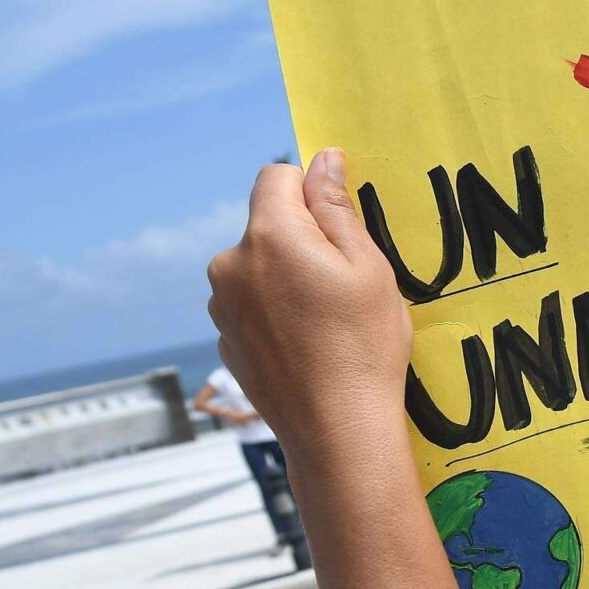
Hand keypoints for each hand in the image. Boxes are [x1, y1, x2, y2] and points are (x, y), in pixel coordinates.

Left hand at [206, 151, 413, 459]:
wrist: (336, 429)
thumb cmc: (363, 345)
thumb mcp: (368, 267)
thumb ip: (337, 208)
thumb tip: (324, 160)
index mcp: (268, 237)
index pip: (277, 177)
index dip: (312, 190)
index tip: (342, 224)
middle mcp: (230, 264)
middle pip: (267, 224)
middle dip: (302, 238)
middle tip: (345, 282)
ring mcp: (220, 305)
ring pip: (258, 266)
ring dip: (285, 276)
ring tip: (326, 319)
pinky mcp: (224, 337)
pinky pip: (250, 304)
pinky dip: (274, 311)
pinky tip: (308, 343)